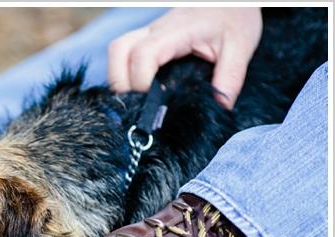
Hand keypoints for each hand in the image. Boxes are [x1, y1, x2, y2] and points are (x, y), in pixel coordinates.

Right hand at [108, 8, 262, 108]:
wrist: (230, 0)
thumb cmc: (234, 17)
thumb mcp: (240, 47)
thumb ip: (230, 77)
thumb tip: (220, 107)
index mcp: (178, 31)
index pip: (144, 54)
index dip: (140, 81)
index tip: (153, 102)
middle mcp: (156, 30)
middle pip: (119, 51)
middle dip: (121, 82)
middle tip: (140, 103)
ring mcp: (149, 33)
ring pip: (116, 51)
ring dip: (119, 77)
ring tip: (138, 98)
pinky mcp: (148, 39)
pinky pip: (124, 55)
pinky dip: (125, 74)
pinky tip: (141, 89)